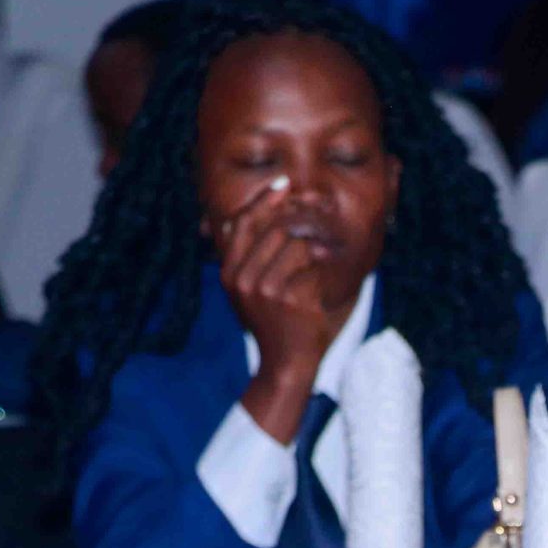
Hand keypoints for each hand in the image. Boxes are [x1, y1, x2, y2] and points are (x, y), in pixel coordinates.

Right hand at [214, 177, 338, 440]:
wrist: (286, 364)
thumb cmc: (273, 324)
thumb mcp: (246, 291)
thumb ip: (242, 256)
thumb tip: (234, 218)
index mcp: (229, 272)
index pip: (244, 221)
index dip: (265, 199)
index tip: (283, 184)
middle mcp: (242, 277)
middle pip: (274, 228)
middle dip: (296, 227)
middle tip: (309, 237)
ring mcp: (265, 288)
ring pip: (297, 244)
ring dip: (309, 258)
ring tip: (305, 283)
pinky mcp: (289, 298)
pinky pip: (311, 266)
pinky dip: (317, 276)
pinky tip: (312, 297)